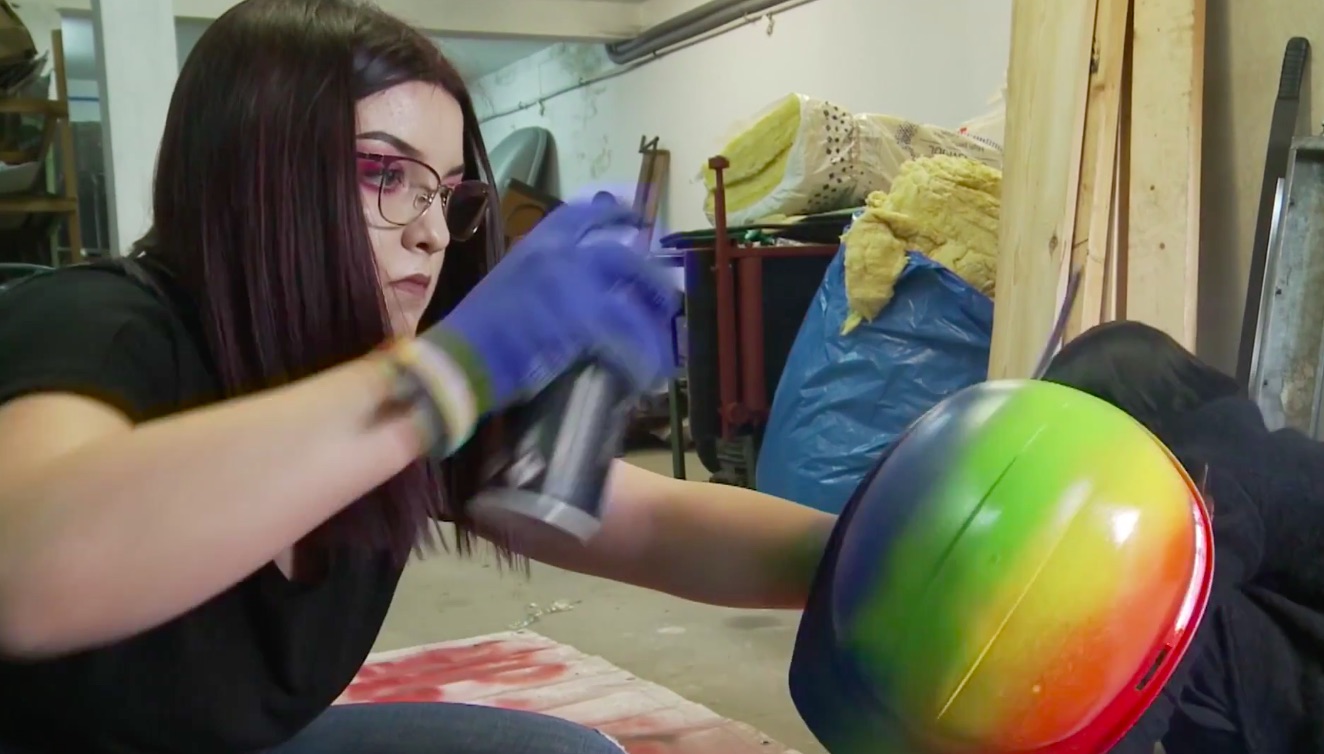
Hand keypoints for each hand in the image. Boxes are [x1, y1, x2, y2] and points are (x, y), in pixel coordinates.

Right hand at [388, 200, 679, 453]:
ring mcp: (571, 287)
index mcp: (536, 245)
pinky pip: (625, 340)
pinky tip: (644, 376)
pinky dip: (639, 360)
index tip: (636, 218)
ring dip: (652, 329)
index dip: (615, 213)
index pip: (582, 214)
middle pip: (623, 258)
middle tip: (668, 298)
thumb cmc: (474, 335)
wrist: (455, 362)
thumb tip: (574, 295)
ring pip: (632, 303)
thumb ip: (541, 280)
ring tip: (665, 352)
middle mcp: (557, 257)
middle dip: (651, 280)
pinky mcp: (580, 323)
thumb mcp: (507, 287)